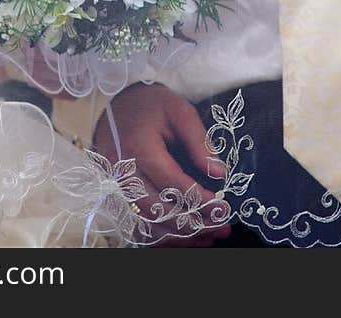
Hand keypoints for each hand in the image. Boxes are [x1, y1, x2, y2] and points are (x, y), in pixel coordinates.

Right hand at [93, 82, 231, 246]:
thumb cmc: (151, 105)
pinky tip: (185, 236)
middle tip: (222, 227)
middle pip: (158, 211)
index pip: (171, 183)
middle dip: (193, 224)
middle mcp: (123, 172)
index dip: (199, 200)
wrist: (118, 104)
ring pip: (148, 224)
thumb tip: (218, 173)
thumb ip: (199, 141)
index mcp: (138, 148)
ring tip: (209, 236)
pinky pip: (139, 224)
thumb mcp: (179, 110)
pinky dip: (163, 235)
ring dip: (180, 235)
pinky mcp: (117, 195)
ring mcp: (116, 187)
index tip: (223, 208)